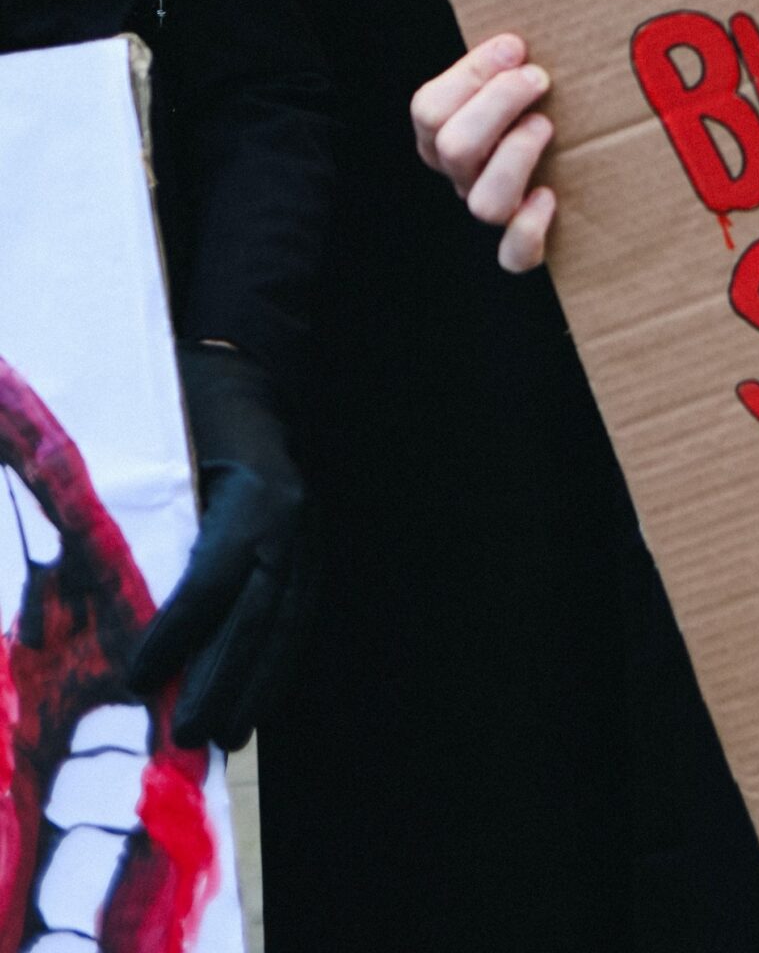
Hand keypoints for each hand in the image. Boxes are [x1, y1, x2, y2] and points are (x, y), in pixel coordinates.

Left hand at [127, 346, 304, 750]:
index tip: (139, 678)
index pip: (213, 578)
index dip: (177, 633)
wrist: (252, 369)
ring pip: (288, 622)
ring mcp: (310, 533)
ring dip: (259, 684)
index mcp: (255, 493)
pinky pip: (297, 613)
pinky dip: (277, 659)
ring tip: (228, 735)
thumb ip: (145, 515)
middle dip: (224, 679)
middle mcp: (292, 519)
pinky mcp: (311, 544)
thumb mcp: (163, 449)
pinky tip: (257, 698)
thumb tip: (100, 597)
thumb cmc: (193, 404)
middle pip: (259, 614)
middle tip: (190, 734)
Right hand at [412, 33, 556, 271]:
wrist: (576, 159)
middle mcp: (461, 175)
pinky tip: (549, 196)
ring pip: (482, 202)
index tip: (516, 47)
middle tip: (538, 79)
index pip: (429, 108)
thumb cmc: (538, 105)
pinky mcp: (521, 248)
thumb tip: (522, 34)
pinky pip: (514, 257)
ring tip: (545, 126)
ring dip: (516, 156)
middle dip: (498, 104)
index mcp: (445, 132)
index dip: (472, 74)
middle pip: (452, 148)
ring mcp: (490, 209)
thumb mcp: (514, 74)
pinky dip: (529, 230)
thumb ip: (509, 54)